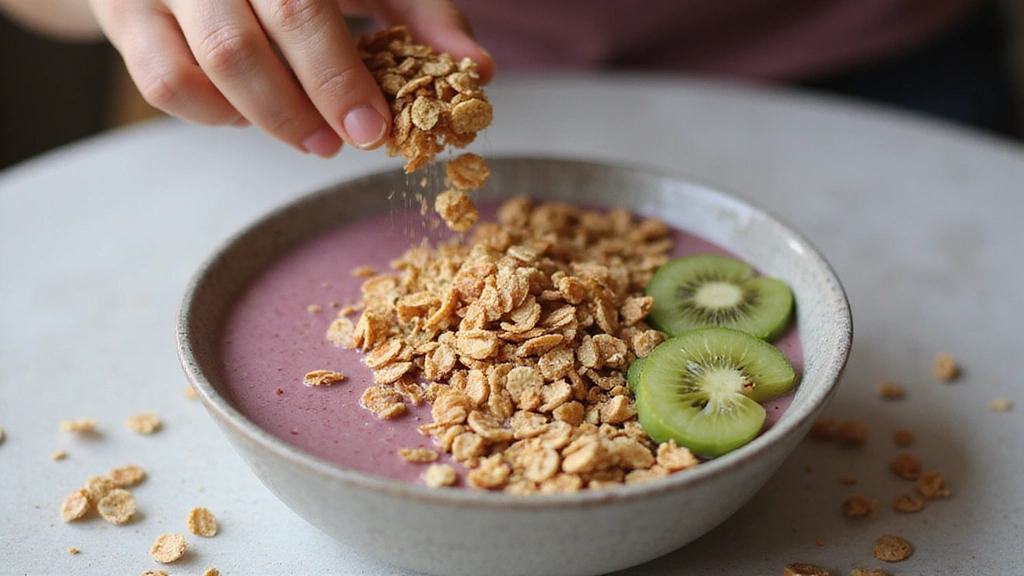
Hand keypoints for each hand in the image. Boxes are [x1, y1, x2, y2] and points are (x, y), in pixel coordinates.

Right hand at [87, 0, 493, 156]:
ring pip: (199, 70)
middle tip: (340, 144)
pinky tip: (249, 113)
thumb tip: (477, 72)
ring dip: (261, 119)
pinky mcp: (125, 13)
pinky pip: (163, 84)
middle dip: (301, 108)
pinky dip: (213, 114)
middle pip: (243, 45)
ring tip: (307, 135)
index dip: (338, 75)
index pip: (303, 7)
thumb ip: (421, 18)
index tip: (374, 131)